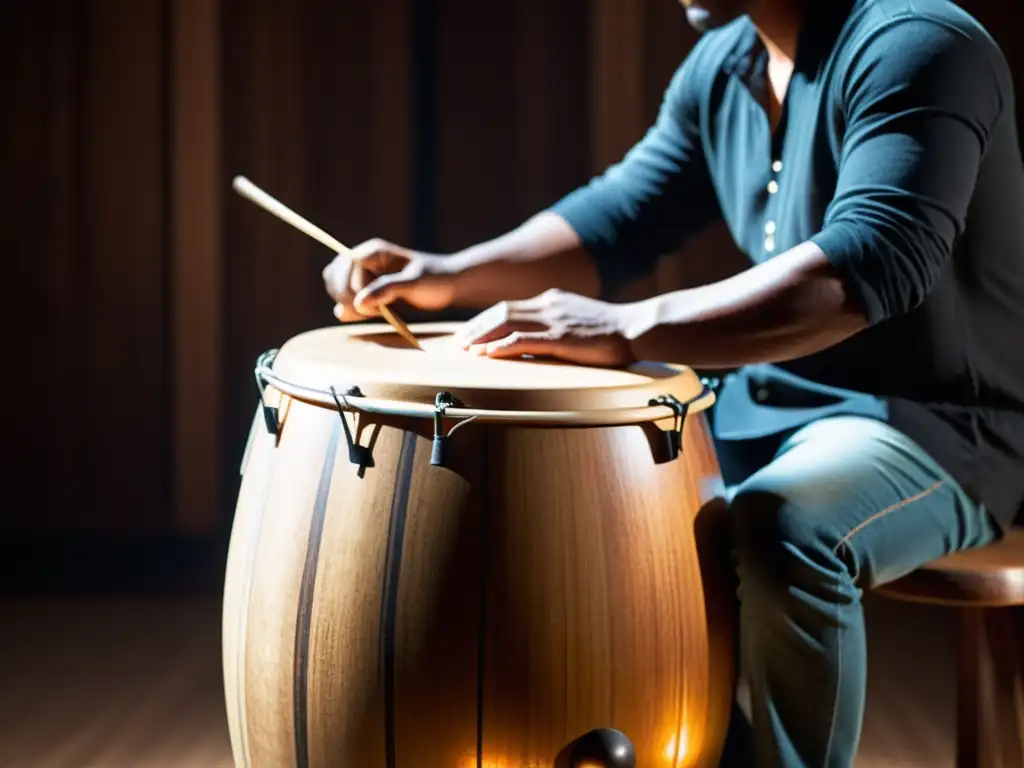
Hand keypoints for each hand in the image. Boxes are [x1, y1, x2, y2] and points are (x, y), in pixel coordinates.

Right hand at [322, 238, 458, 320]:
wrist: (448, 287)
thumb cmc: (435, 279)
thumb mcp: (414, 283)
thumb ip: (386, 289)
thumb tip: (358, 302)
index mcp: (373, 252)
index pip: (345, 264)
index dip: (349, 286)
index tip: (367, 304)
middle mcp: (364, 262)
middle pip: (333, 275)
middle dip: (345, 296)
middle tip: (372, 310)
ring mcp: (363, 277)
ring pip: (335, 288)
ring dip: (348, 304)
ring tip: (376, 312)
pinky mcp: (366, 293)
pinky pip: (345, 301)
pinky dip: (350, 310)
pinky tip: (370, 314)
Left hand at [454, 289, 636, 366]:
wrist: (636, 327)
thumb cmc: (613, 331)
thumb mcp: (579, 320)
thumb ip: (558, 324)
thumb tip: (539, 340)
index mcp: (552, 299)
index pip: (509, 306)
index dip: (486, 320)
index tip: (470, 333)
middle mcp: (548, 304)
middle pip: (501, 311)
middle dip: (477, 327)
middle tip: (459, 342)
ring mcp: (553, 319)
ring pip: (506, 323)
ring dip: (482, 337)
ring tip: (466, 350)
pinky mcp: (559, 337)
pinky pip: (521, 340)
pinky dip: (500, 347)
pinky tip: (486, 355)